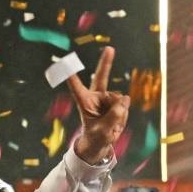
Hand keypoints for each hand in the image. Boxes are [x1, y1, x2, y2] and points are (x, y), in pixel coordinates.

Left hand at [67, 46, 130, 163]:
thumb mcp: (103, 131)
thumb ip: (114, 116)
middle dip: (106, 63)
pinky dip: (123, 115)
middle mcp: (96, 97)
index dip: (72, 77)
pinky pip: (125, 105)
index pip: (77, 88)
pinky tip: (116, 122)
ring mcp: (107, 99)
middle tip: (110, 48)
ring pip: (118, 99)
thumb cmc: (96, 137)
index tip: (66, 62)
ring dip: (118, 113)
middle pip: (101, 77)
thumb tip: (125, 99)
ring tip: (110, 125)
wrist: (101, 143)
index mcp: (84, 102)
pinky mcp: (117, 102)